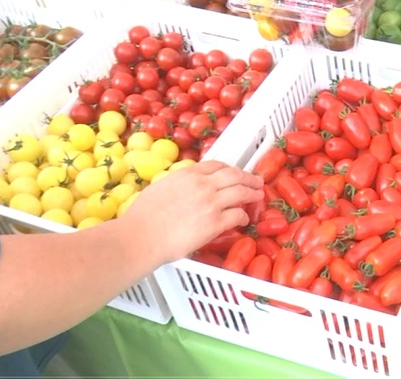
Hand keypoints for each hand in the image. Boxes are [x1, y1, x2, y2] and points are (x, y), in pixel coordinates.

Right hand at [121, 161, 262, 262]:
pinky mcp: (215, 223)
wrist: (141, 236)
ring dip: (252, 193)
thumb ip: (177, 184)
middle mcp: (203, 184)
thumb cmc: (142, 217)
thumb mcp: (160, 187)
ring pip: (241, 192)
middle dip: (248, 177)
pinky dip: (244, 216)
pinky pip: (237, 215)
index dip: (229, 168)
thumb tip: (182, 189)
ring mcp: (211, 203)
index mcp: (188, 174)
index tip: (234, 172)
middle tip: (256, 181)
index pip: (216, 165)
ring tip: (258, 196)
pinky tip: (244, 219)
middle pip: (234, 175)